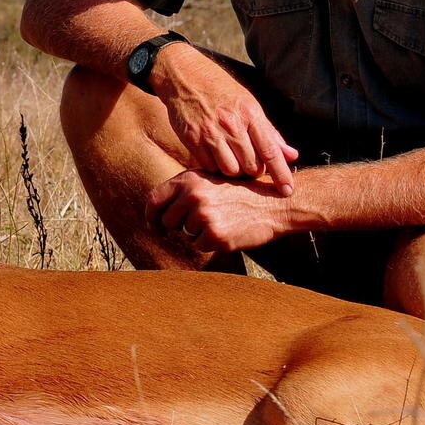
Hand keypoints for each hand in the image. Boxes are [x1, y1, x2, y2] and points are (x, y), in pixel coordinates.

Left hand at [149, 169, 294, 253]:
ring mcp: (204, 217)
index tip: (153, 224)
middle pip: (168, 221)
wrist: (273, 203)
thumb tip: (157, 211)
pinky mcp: (216, 235)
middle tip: (201, 221)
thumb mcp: (210, 179)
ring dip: (199, 233)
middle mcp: (193, 196)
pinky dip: (210, 242)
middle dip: (179, 225)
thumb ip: (184, 189)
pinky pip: (200, 245)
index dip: (151, 215)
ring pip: (186, 235)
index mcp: (189, 179)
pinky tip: (228, 229)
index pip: (155, 199)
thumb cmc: (240, 191)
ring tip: (222, 219)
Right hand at [151, 45, 298, 193]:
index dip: (281, 174)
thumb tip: (292, 156)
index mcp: (250, 114)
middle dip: (254, 171)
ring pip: (230, 170)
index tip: (288, 190)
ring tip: (232, 159)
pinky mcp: (192, 139)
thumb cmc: (222, 91)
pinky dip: (215, 167)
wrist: (186, 77)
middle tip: (250, 163)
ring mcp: (210, 132)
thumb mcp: (250, 105)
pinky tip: (215, 156)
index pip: (270, 152)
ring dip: (234, 171)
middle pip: (251, 166)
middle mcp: (231, 124)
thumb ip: (270, 133)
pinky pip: (209, 167)